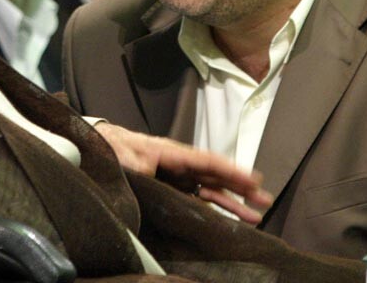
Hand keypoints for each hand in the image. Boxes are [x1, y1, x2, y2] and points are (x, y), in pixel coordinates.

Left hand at [93, 121, 272, 223]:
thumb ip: (145, 171)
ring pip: (212, 190)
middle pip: (216, 176)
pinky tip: (231, 218)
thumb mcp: (128, 159)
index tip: (252, 179)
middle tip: (264, 198)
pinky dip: (216, 208)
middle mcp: (181, 166)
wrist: (101, 148)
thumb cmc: (115, 148)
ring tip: (256, 213)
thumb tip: (154, 183)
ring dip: (234, 201)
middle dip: (241, 187)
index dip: (231, 170)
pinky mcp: (174, 191)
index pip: (208, 161)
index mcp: (173, 153)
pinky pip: (199, 200)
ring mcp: (179, 178)